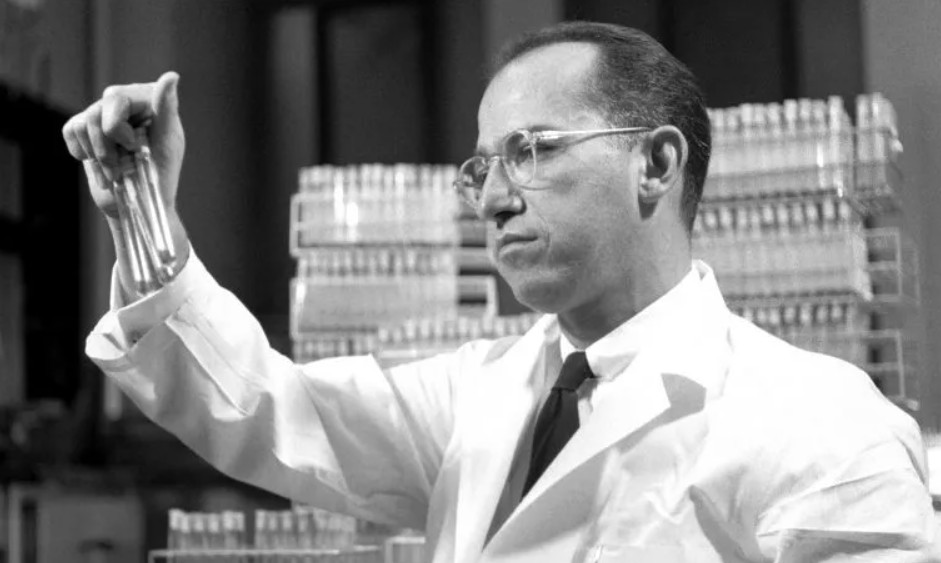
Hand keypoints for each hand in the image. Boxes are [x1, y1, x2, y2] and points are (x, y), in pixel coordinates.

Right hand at [62, 72, 184, 217]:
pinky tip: (101, 165)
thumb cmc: (160, 175)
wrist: (139, 203)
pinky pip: (71, 130)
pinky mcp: (84, 126)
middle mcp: (125, 99)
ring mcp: (103, 111)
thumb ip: (166, 110)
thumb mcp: (167, 144)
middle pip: (99, 112)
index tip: (133, 144)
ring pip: (84, 124)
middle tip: (125, 166)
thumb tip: (171, 76)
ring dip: (100, 156)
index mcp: (149, 99)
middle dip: (109, 148)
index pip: (119, 98)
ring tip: (116, 172)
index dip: (119, 128)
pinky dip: (84, 154)